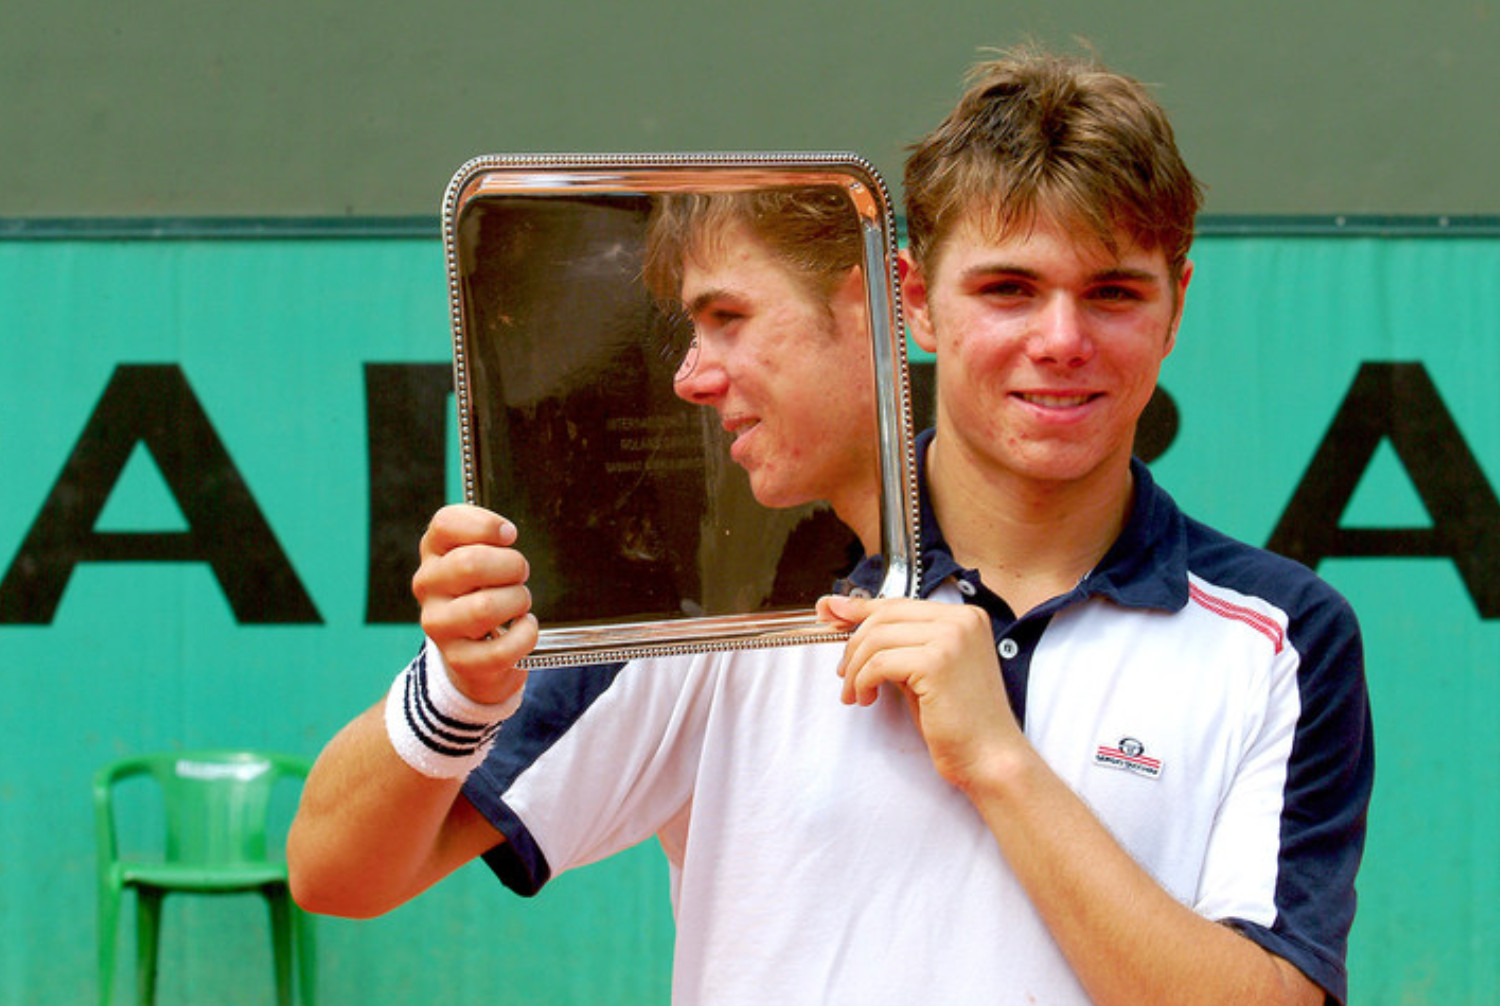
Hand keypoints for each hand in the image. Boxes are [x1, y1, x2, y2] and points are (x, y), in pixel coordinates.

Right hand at [412, 504, 537, 704]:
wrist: (475, 652)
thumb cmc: (484, 589)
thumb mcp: (481, 553)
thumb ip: (488, 535)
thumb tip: (506, 532)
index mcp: (433, 550)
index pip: (446, 523)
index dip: (486, 525)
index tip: (509, 536)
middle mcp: (428, 585)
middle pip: (470, 564)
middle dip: (512, 566)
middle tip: (520, 575)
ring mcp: (438, 625)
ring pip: (484, 607)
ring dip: (517, 601)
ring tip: (520, 603)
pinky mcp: (458, 659)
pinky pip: (499, 649)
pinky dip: (525, 636)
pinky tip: (525, 627)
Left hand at [817, 594, 1022, 791]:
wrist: (990, 759)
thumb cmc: (957, 722)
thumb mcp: (922, 670)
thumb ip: (895, 643)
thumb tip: (840, 610)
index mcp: (965, 617)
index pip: (898, 603)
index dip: (858, 610)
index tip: (828, 613)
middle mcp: (962, 619)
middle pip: (884, 616)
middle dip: (854, 644)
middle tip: (845, 674)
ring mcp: (952, 637)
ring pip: (877, 638)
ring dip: (856, 669)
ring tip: (856, 694)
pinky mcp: (938, 662)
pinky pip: (880, 663)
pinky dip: (864, 682)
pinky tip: (867, 699)